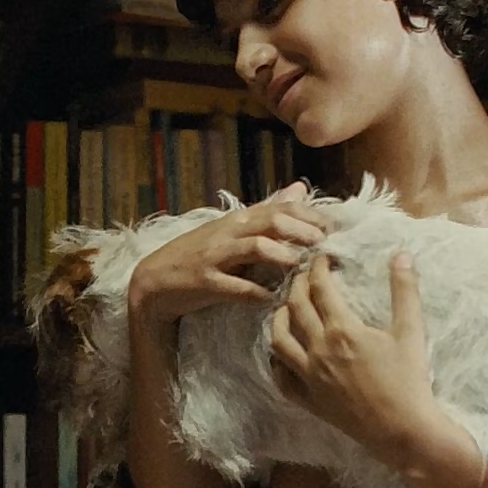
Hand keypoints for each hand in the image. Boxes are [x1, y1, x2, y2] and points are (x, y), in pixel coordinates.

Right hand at [127, 182, 328, 325]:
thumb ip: (267, 211)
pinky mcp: (205, 283)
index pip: (279, 208)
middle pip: (270, 221)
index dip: (308, 215)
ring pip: (253, 248)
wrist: (153, 281)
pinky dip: (255, 292)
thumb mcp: (232, 229)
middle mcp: (228, 233)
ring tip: (301, 264)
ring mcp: (215, 257)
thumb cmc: (198, 256)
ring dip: (281, 255)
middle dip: (301, 230)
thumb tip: (300, 189)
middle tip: (324, 242)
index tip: (333, 227)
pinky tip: (271, 298)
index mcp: (237, 220)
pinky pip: (234, 286)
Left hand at [270, 251, 449, 464]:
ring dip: (279, 318)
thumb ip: (404, 290)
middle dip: (296, 285)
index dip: (317, 268)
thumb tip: (401, 254)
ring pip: (279, 341)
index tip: (321, 257)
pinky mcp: (309, 400)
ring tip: (285, 307)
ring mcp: (310, 377)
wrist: (402, 429)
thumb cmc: (409, 380)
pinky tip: (280, 354)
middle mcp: (319, 350)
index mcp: (342, 330)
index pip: (320, 288)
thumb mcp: (411, 331)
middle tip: (302, 274)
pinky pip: (282, 379)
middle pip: (296, 308)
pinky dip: (276, 362)